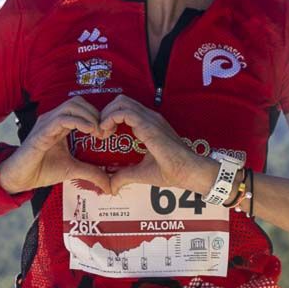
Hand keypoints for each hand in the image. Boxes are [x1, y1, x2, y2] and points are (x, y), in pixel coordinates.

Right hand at [0, 98, 112, 194]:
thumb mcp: (72, 170)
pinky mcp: (41, 132)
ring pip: (72, 105)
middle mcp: (53, 119)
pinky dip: (78, 121)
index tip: (109, 132)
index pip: (82, 108)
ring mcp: (46, 123)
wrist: (20, 178)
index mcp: (60, 123)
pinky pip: (61, 119)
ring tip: (98, 132)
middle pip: (79, 102)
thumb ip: (91, 173)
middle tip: (105, 132)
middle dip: (96, 113)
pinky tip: (89, 131)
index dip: (98, 116)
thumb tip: (110, 184)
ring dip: (90, 116)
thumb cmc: (41, 170)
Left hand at [96, 95, 213, 195]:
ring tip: (102, 133)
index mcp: (148, 124)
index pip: (125, 109)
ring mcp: (149, 118)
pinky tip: (107, 133)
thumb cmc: (171, 171)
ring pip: (121, 102)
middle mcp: (148, 117)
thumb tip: (111, 187)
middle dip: (105, 113)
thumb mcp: (140, 173)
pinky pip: (123, 112)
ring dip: (106, 115)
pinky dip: (109, 119)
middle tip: (101, 133)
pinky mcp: (148, 124)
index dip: (109, 118)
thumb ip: (124, 176)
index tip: (104, 136)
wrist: (187, 171)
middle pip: (121, 100)